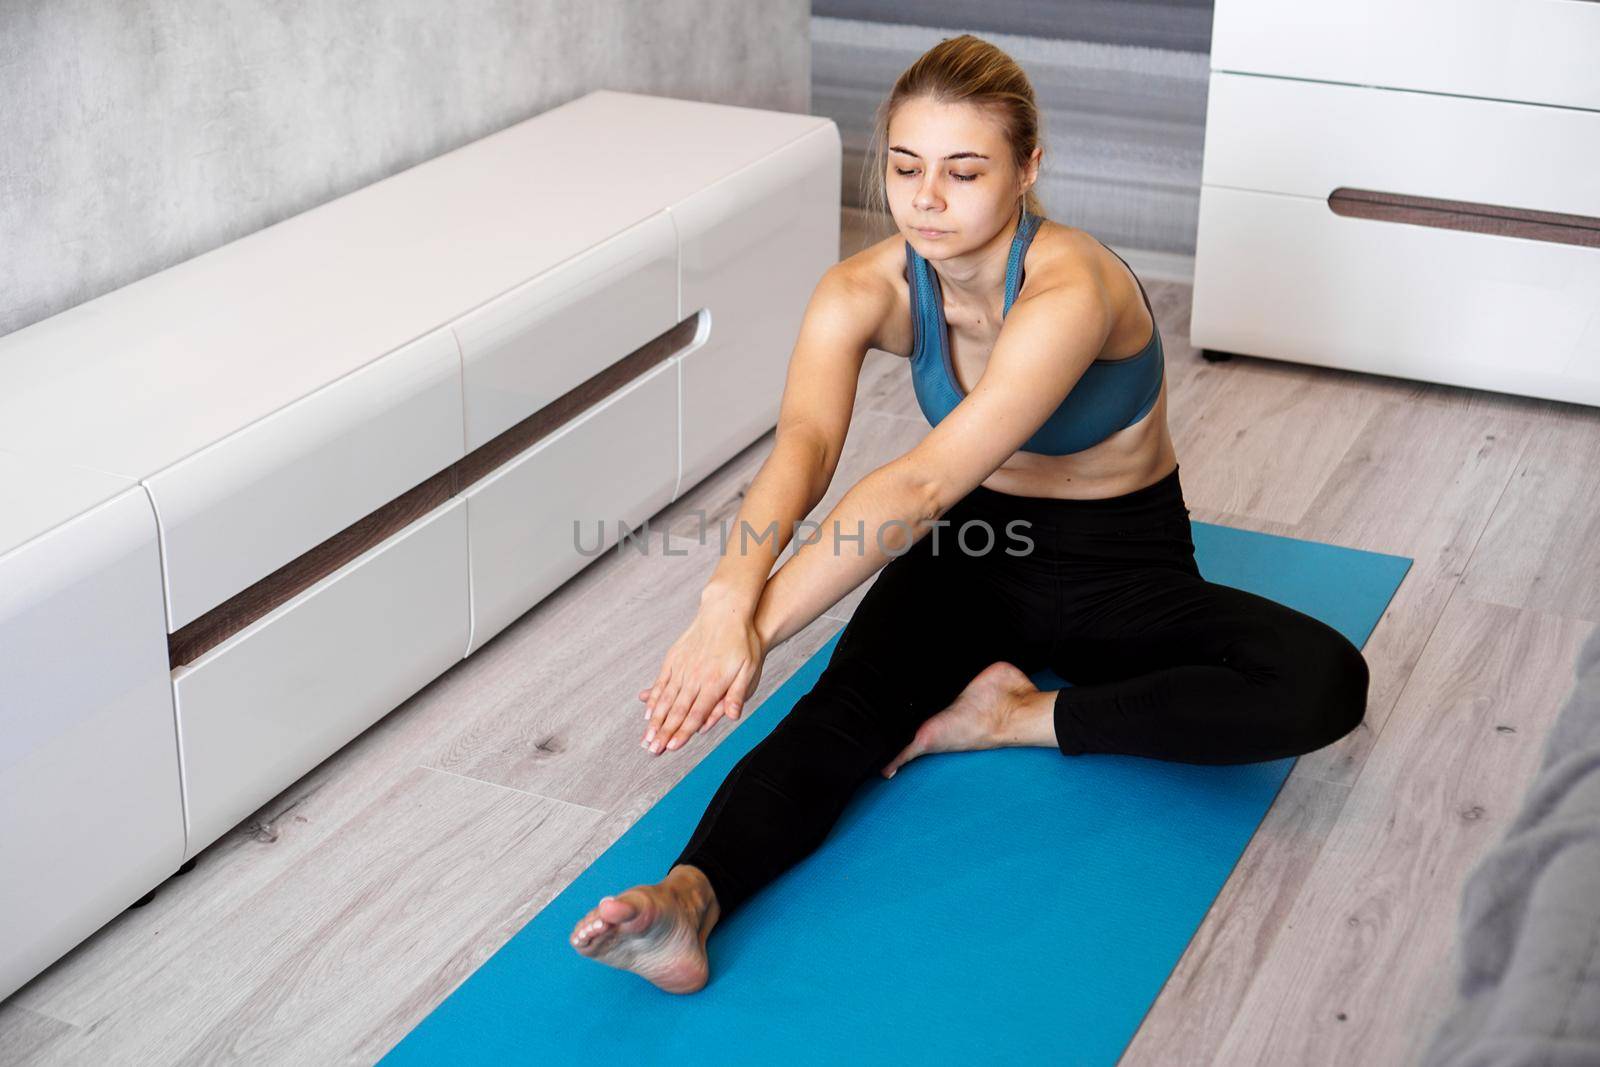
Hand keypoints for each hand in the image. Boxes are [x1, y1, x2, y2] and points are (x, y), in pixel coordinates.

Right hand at [639, 600, 766, 754]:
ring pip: (665, 698)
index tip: (670, 748)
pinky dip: (653, 698)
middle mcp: (694, 677)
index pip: (695, 714)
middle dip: (663, 732)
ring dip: (655, 720)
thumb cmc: (742, 641)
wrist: (725, 610)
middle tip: (651, 750)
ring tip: (646, 736)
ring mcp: (682, 666)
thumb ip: (738, 694)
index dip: (682, 733)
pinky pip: (662, 682)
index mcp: (713, 682)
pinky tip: (647, 710)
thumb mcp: (749, 668)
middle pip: (676, 710)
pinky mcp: (675, 657)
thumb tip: (732, 716)